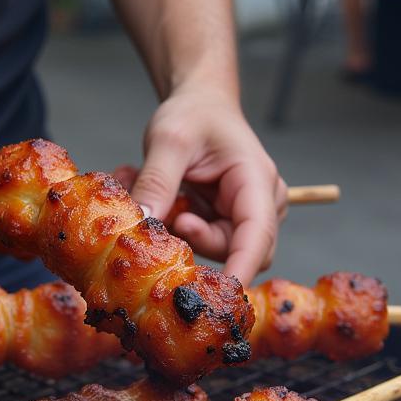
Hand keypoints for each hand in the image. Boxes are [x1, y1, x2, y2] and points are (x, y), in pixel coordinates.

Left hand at [122, 90, 286, 283]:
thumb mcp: (169, 140)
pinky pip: (195, 240)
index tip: (218, 299)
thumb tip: (141, 225)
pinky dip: (169, 222)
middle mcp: (259, 204)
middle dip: (191, 242)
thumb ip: (157, 182)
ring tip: (146, 188)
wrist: (200, 101)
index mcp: (256, 182)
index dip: (240, 270)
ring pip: (210, 249)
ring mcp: (240, 215)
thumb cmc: (194, 113)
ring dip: (173, 228)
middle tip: (161, 215)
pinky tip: (154, 193)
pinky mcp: (221, 220)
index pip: (256, 236)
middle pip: (233, 251)